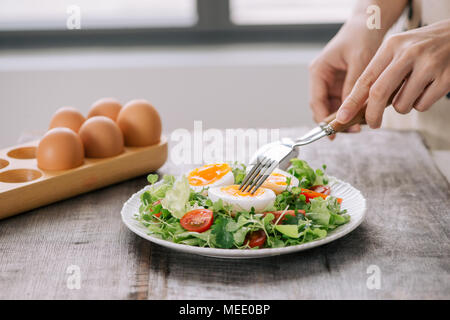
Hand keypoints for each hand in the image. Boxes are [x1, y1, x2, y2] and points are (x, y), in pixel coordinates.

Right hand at [309, 16, 384, 132]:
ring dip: (346, 117)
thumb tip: (349, 111)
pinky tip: (364, 114)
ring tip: (361, 124)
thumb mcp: (359, 61)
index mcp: (318, 72)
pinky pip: (346, 103)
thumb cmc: (360, 37)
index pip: (316, 101)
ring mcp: (332, 84)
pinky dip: (354, 110)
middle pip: (324, 108)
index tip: (332, 133)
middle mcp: (322, 80)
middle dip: (336, 121)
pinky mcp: (343, 86)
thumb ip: (353, 86)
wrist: (369, 25)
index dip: (323, 120)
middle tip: (353, 130)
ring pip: (335, 108)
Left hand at [337, 19, 449, 127]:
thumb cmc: (421, 47)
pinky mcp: (446, 78)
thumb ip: (380, 73)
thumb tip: (359, 105)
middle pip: (379, 93)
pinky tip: (428, 88)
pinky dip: (420, 104)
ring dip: (403, 106)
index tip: (342, 117)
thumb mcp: (397, 50)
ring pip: (402, 104)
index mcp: (391, 46)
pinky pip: (422, 105)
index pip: (365, 79)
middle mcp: (408, 54)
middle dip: (372, 114)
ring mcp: (429, 65)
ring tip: (413, 89)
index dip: (351, 101)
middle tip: (373, 123)